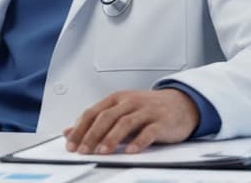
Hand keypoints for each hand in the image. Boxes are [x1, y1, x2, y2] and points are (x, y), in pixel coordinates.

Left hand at [63, 89, 198, 153]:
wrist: (181, 103)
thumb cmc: (147, 109)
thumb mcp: (119, 111)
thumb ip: (96, 121)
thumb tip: (69, 131)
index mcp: (116, 99)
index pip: (93, 112)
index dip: (80, 128)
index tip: (71, 144)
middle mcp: (130, 102)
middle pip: (106, 117)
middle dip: (92, 135)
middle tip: (83, 150)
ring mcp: (146, 111)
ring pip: (125, 123)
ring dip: (112, 138)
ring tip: (102, 152)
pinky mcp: (162, 121)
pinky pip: (149, 131)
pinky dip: (139, 141)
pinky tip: (130, 151)